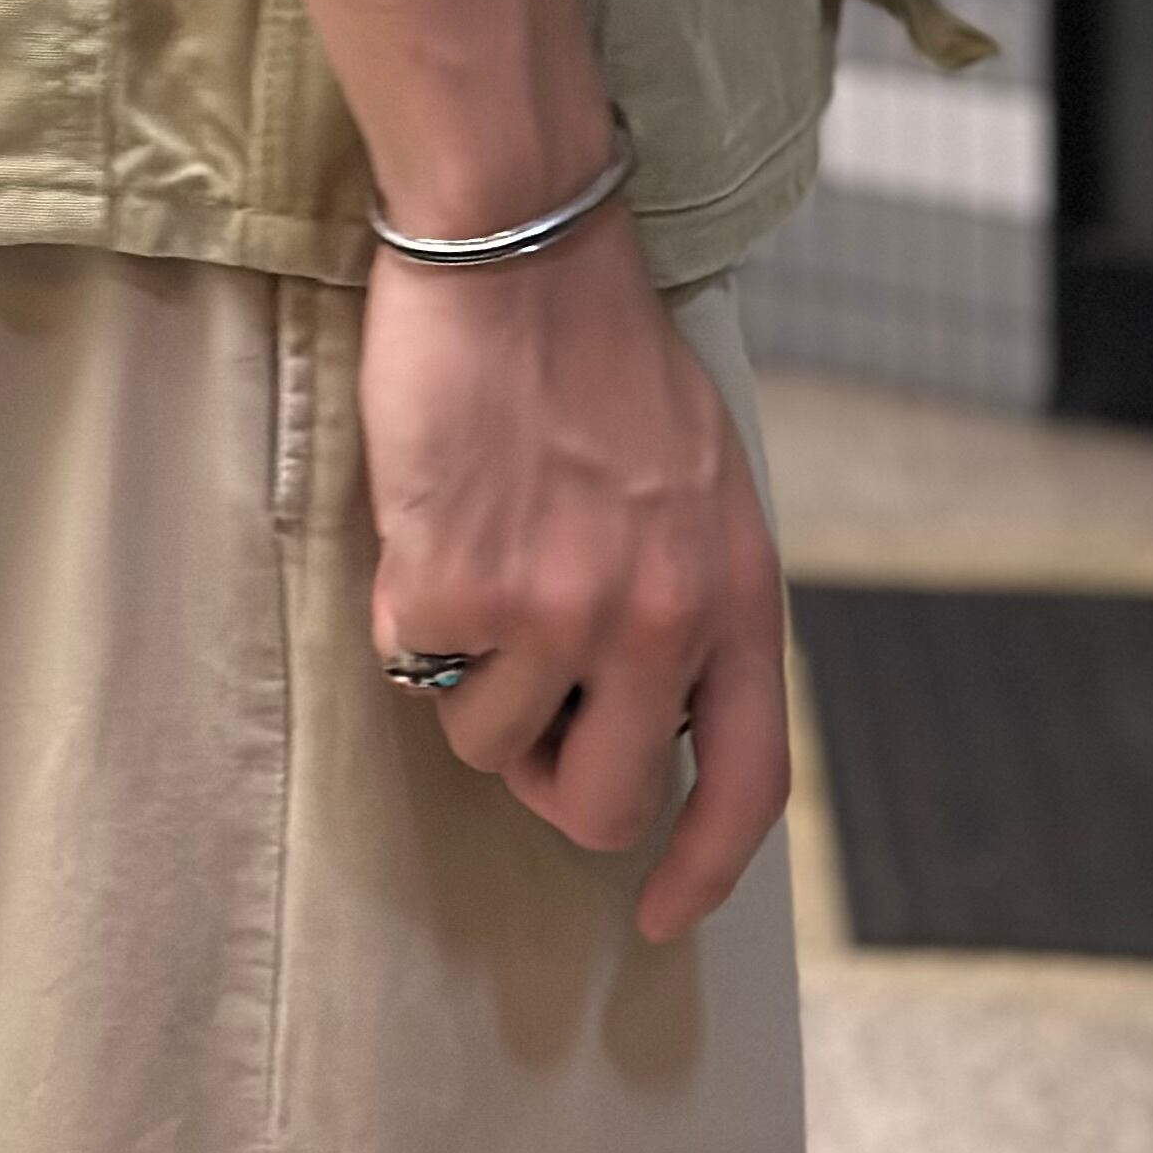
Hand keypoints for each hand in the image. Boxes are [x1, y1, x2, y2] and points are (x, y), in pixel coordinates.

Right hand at [358, 205, 790, 942]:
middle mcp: (658, 620)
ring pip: (484, 735)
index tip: (665, 914)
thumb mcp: (699, 477)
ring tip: (472, 544)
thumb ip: (688, 592)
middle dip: (547, 771)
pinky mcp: (456, 585)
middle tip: (517, 697)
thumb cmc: (595, 341)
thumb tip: (645, 699)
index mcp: (736, 592)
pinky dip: (404, 601)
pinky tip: (428, 511)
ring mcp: (557, 610)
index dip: (704, 869)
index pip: (749, 784)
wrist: (515, 237)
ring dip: (463, 665)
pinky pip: (409, 657)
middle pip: (600, 801)